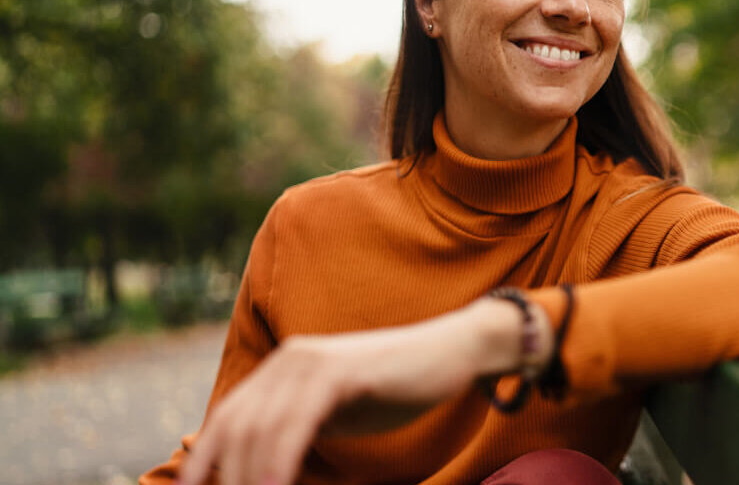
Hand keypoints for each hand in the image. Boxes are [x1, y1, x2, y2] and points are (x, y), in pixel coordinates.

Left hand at [177, 297, 550, 484]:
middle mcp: (287, 360)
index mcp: (280, 370)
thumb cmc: (393, 389)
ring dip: (249, 478)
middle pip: (236, 429)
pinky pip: (296, 423)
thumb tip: (262, 471)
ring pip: (260, 429)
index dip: (202, 463)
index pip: (225, 421)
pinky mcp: (338, 372)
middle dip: (226, 477)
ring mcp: (311, 363)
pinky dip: (279, 461)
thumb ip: (298, 432)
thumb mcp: (335, 412)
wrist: (449, 353)